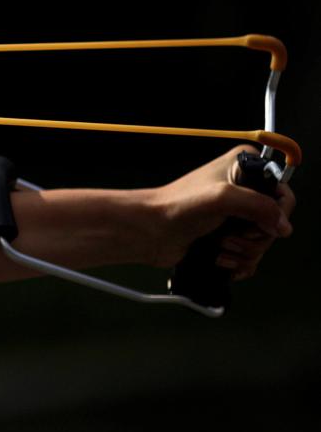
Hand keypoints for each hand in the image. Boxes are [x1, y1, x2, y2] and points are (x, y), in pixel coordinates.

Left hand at [144, 146, 294, 277]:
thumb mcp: (222, 197)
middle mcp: (243, 190)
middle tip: (229, 236)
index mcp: (244, 168)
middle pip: (275, 223)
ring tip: (220, 247)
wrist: (148, 232)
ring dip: (243, 252)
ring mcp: (235, 216)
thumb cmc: (176, 207)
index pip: (283, 194)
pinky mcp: (228, 237)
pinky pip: (251, 257)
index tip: (256, 223)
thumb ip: (260, 206)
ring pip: (263, 243)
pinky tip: (221, 260)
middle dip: (254, 237)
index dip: (275, 214)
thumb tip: (283, 226)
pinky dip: (239, 263)